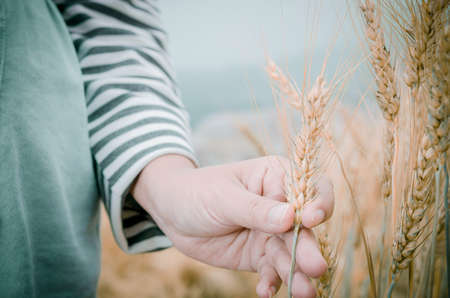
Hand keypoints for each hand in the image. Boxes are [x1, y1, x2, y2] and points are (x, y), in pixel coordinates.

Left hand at [132, 154, 334, 297]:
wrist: (172, 212)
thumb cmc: (197, 192)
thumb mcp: (223, 198)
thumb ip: (256, 209)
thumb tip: (291, 217)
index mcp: (276, 177)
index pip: (308, 189)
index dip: (317, 203)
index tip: (311, 220)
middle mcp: (280, 205)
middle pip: (303, 228)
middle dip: (309, 248)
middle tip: (315, 268)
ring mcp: (271, 233)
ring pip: (290, 253)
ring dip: (297, 272)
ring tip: (303, 292)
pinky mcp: (260, 255)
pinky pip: (272, 270)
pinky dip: (271, 281)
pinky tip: (266, 291)